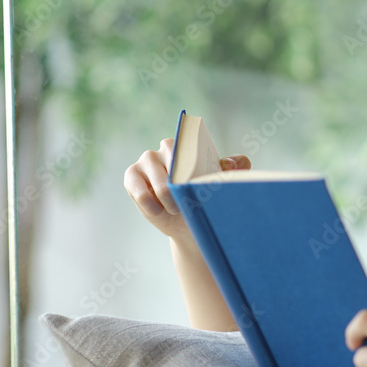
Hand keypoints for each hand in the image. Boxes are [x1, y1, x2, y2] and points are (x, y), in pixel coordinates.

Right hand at [123, 138, 250, 240]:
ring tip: (176, 208)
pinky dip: (150, 204)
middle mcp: (166, 147)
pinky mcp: (131, 176)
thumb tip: (228, 163)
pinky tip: (159, 211)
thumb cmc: (207, 198)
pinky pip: (139, 190)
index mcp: (190, 144)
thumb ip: (235, 168)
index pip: (192, 143)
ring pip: (158, 177)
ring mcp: (146, 160)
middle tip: (191, 200)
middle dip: (184, 184)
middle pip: (175, 160)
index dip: (198, 162)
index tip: (202, 177)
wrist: (190, 223)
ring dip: (168, 197)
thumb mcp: (224, 184)